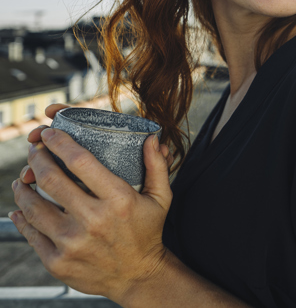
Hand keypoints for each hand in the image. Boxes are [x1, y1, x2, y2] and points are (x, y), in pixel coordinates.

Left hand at [11, 119, 172, 301]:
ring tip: (23, 177)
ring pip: (35, 207)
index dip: (60, 143)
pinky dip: (22, 217)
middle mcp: (93, 220)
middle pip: (52, 180)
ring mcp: (72, 243)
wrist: (138, 276)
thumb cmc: (148, 232)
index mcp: (118, 200)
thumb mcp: (161, 197)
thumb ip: (157, 166)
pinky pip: (32, 233)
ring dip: (24, 187)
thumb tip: (153, 138)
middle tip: (33, 150)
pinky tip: (21, 206)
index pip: (81, 162)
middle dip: (37, 159)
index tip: (50, 133)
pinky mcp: (57, 261)